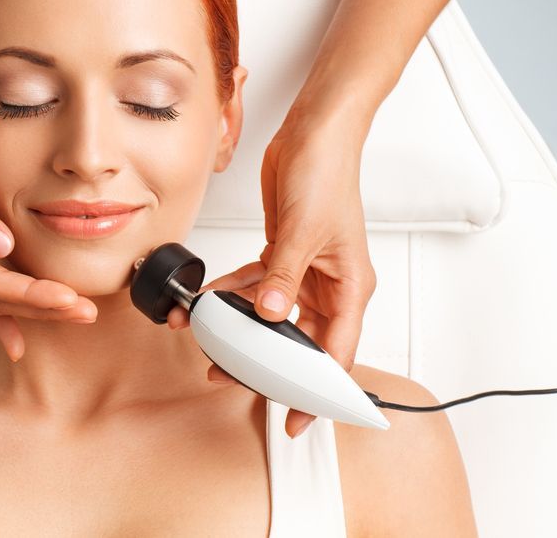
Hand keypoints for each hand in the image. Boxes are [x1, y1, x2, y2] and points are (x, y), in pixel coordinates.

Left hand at [167, 103, 376, 437]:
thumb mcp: (304, 230)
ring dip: (239, 326)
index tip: (294, 422)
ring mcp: (304, 271)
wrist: (313, 134)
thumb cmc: (329, 175)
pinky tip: (209, 300)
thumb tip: (270, 317)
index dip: (316, 394)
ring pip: (271, 317)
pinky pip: (255, 285)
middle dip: (263, 362)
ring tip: (207, 341)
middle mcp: (329, 285)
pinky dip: (233, 293)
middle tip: (228, 378)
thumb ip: (284, 277)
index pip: (336, 355)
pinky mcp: (282, 255)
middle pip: (298, 342)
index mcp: (350, 287)